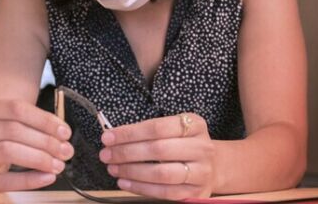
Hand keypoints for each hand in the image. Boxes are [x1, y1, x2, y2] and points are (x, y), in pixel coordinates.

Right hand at [0, 99, 73, 201]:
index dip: (43, 119)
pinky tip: (45, 178)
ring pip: (7, 151)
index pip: (14, 108)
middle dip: (45, 141)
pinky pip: (1, 180)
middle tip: (66, 150)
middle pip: (13, 130)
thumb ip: (18, 125)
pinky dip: (28, 179)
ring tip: (57, 164)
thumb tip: (59, 133)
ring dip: (39, 158)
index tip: (64, 131)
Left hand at [100, 113, 215, 199]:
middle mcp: (202, 147)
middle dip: (127, 152)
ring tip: (113, 168)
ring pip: (161, 173)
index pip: (157, 127)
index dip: (129, 133)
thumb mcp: (172, 130)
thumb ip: (146, 132)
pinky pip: (165, 192)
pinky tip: (125, 182)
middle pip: (158, 149)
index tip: (108, 137)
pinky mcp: (197, 192)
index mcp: (194, 125)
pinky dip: (141, 188)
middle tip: (106, 154)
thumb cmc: (182, 145)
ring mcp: (202, 171)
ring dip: (132, 171)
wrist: (210, 166)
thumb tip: (112, 137)